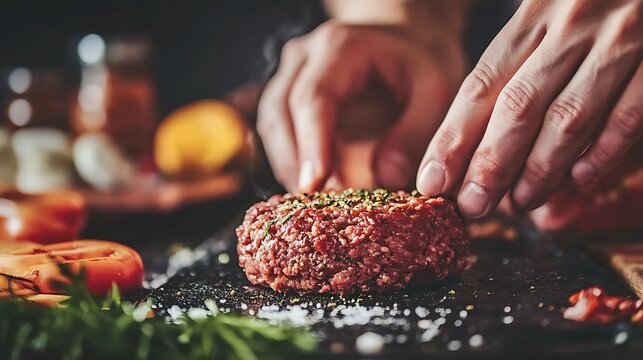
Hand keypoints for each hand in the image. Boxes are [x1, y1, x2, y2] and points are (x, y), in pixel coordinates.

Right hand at [257, 21, 465, 192]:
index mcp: (339, 47)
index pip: (312, 99)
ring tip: (316, 202)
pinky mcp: (290, 95)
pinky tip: (314, 186)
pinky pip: (278, 132)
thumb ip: (415, 133)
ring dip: (290, 166)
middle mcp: (304, 57)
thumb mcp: (437, 88)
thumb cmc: (421, 60)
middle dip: (295, 162)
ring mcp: (291, 74)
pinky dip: (293, 161)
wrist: (406, 37)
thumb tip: (386, 179)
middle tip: (315, 205)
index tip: (316, 184)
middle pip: (279, 113)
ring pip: (271, 125)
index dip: (312, 145)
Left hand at [417, 0, 642, 217]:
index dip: (453, 140)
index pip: (480, 87)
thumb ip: (515, 50)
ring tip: (518, 203)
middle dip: (489, 166)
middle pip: (518, 109)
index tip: (433, 181)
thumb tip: (476, 124)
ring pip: (568, 119)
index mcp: (533, 13)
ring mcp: (619, 41)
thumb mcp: (546, 3)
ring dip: (539, 170)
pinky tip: (578, 180)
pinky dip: (602, 153)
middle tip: (471, 207)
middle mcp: (570, 26)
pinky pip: (628, 115)